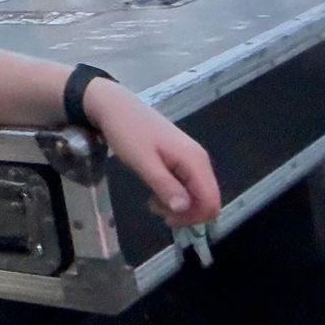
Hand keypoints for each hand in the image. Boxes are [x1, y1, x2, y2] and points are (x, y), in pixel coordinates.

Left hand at [83, 80, 220, 227]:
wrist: (114, 105)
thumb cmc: (126, 131)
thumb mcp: (142, 161)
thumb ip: (165, 185)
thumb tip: (185, 210)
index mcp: (195, 160)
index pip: (211, 202)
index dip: (194, 218)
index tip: (166, 219)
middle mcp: (199, 159)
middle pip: (207, 200)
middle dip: (186, 213)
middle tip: (156, 210)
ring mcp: (191, 158)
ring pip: (197, 194)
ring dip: (179, 205)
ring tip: (152, 201)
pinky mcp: (181, 157)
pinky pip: (187, 184)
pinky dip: (175, 194)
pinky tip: (155, 191)